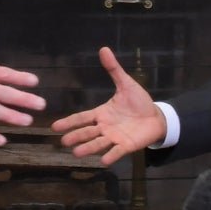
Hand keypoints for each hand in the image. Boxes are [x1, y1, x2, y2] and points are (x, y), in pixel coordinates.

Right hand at [50, 46, 166, 165]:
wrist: (156, 117)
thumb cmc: (139, 102)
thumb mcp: (126, 84)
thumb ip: (114, 69)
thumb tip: (104, 49)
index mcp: (102, 113)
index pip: (82, 118)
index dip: (69, 122)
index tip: (54, 127)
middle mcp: (105, 127)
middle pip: (87, 132)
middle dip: (76, 137)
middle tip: (63, 142)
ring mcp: (115, 137)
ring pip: (98, 143)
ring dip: (88, 148)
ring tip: (77, 153)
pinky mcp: (126, 146)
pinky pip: (117, 151)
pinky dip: (111, 156)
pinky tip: (103, 161)